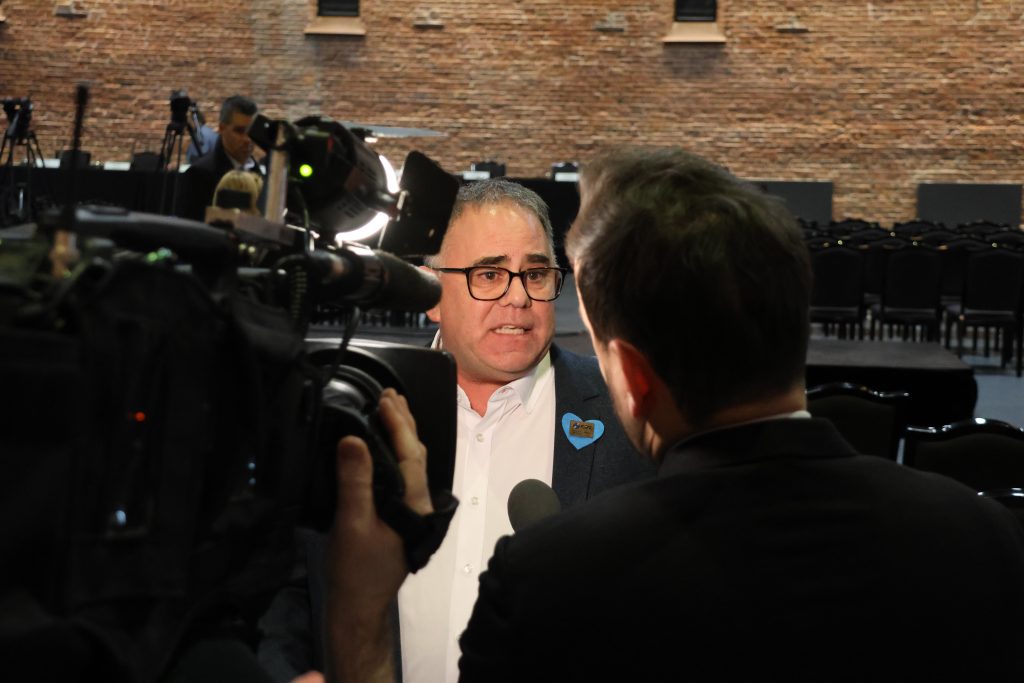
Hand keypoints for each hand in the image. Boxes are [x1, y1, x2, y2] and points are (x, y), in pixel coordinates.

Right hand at [325, 388, 431, 681]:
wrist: (359, 606)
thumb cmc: (356, 568)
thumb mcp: (352, 523)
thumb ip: (355, 481)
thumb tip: (354, 439)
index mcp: (413, 503)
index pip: (410, 454)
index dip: (398, 424)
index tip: (385, 398)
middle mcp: (419, 503)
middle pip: (416, 454)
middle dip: (405, 423)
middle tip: (390, 394)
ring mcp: (413, 510)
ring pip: (412, 463)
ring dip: (402, 434)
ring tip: (391, 409)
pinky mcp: (401, 515)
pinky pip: (403, 473)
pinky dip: (396, 452)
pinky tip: (384, 445)